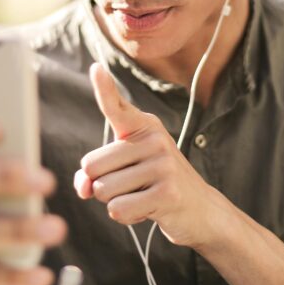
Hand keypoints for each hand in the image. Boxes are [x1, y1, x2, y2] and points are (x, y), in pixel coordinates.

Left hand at [73, 64, 227, 248]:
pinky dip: (126, 217)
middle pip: (92, 166)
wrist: (200, 211)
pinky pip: (118, 209)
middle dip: (101, 184)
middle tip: (132, 186)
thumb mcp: (125, 172)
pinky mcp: (167, 192)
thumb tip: (83, 186)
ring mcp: (163, 165)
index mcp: (144, 127)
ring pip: (103, 191)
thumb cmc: (154, 186)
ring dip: (115, 202)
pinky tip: (148, 210)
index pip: (117, 107)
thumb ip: (95, 174)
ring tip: (142, 196)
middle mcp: (154, 139)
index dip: (104, 88)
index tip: (95, 68)